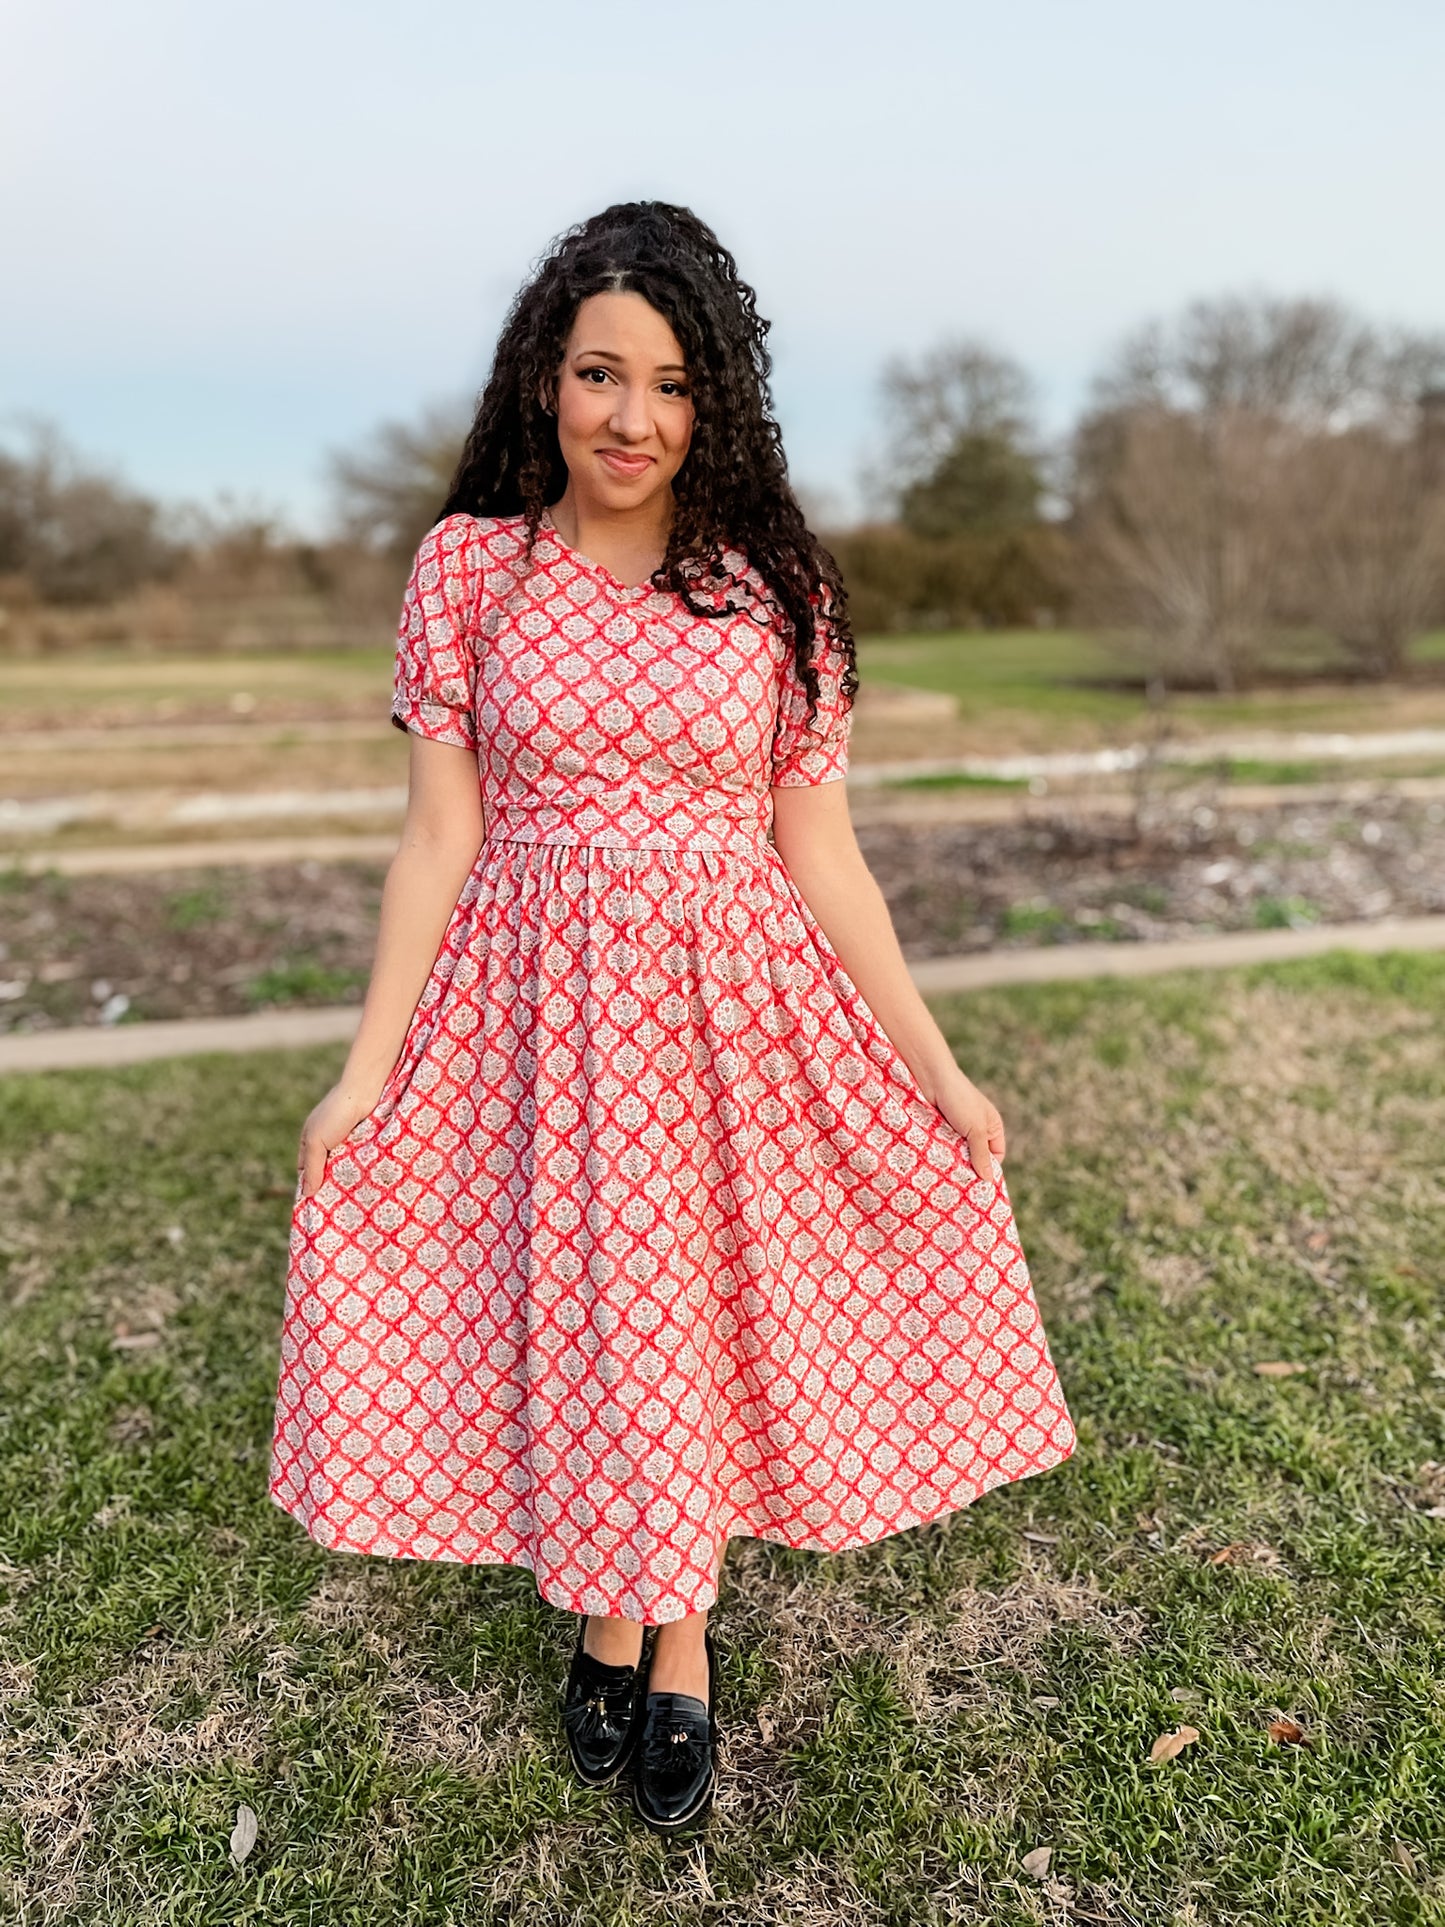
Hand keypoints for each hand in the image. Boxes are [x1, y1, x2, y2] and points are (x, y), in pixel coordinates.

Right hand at [296, 1081, 382, 1197]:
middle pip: (327, 1173)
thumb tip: (307, 1194)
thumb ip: (312, 1167)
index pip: (307, 1171)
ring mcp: (349, 1144)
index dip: (310, 1187)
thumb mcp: (317, 1141)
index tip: (316, 1208)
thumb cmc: (336, 1113)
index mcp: (311, 1141)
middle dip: (331, 1187)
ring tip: (353, 1205)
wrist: (367, 1091)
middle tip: (336, 1211)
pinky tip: (367, 1189)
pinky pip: (362, 1164)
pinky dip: (362, 1174)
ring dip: (348, 1182)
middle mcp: (329, 1143)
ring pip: (346, 1170)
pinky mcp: (366, 1144)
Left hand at [929, 1068, 1005, 1183]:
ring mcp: (957, 1129)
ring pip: (958, 1154)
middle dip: (969, 1168)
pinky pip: (943, 1148)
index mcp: (992, 1126)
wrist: (931, 1078)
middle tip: (960, 1187)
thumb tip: (989, 1180)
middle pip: (976, 1157)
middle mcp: (976, 1129)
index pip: (996, 1156)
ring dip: (953, 1163)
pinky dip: (941, 1155)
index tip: (978, 1185)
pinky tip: (935, 1167)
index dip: (989, 1169)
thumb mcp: (975, 1129)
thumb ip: (981, 1155)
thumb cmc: (959, 1099)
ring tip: (946, 1180)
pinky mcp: (940, 1129)